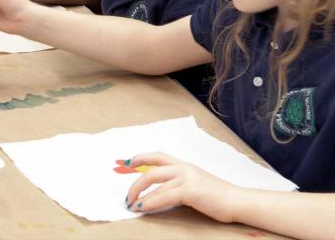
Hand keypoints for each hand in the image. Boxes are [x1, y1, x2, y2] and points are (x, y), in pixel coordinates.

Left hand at [124, 153, 240, 222]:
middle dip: (135, 183)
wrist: (237, 201)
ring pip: (155, 183)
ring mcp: (186, 177)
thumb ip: (178, 183)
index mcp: (183, 164)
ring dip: (140, 196)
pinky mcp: (190, 190)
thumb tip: (157, 191)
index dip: (140, 158)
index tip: (126, 163)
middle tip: (127, 196)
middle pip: (151, 171)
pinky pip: (164, 195)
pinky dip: (150, 202)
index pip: (157, 156)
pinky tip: (143, 207)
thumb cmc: (216, 196)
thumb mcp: (194, 183)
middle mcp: (183, 168)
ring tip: (132, 205)